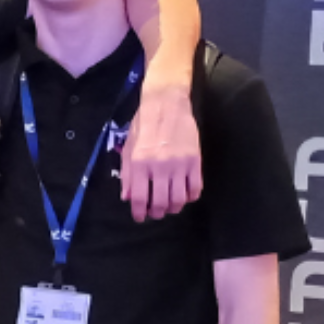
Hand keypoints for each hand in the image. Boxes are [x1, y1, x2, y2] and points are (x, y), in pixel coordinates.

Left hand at [121, 83, 200, 220]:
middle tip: (156, 213)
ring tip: (170, 207)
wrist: (166, 105)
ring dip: (174, 207)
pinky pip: (196, 187)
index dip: (139, 212)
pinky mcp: (195, 160)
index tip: (140, 217)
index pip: (140, 198)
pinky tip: (186, 196)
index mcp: (140, 164)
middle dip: (157, 212)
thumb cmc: (143, 126)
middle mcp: (160, 167)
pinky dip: (191, 197)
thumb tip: (127, 198)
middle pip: (161, 202)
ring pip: (179, 199)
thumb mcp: (128, 148)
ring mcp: (180, 164)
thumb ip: (127, 175)